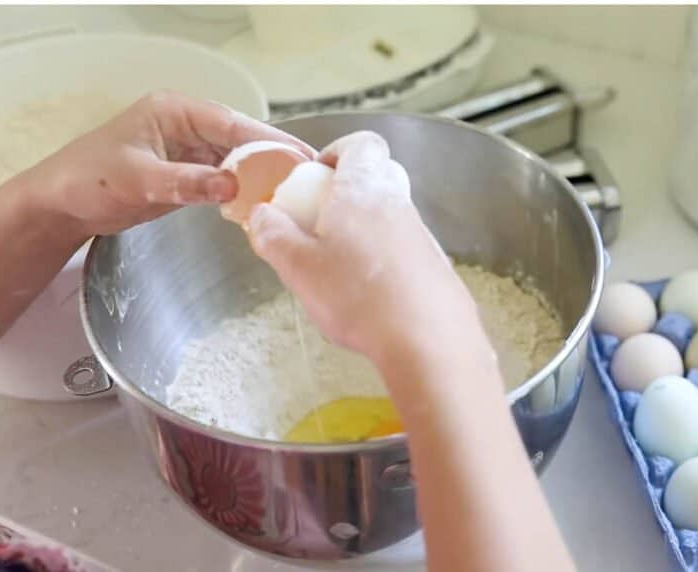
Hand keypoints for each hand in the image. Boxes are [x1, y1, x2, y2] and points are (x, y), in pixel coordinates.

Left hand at [30, 90, 313, 238]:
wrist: (60, 205)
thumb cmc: (87, 180)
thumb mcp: (138, 180)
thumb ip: (186, 183)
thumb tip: (233, 187)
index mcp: (175, 111)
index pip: (232, 123)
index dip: (269, 139)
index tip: (299, 155)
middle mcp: (186, 126)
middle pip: (241, 138)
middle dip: (274, 155)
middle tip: (311, 173)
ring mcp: (189, 150)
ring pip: (237, 158)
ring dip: (262, 174)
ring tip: (296, 189)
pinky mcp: (188, 173)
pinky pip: (225, 178)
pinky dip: (244, 189)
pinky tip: (265, 202)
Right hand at [248, 131, 491, 367]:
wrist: (427, 340)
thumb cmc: (360, 297)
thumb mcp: (298, 267)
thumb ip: (274, 235)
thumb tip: (263, 215)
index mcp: (364, 189)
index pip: (362, 144)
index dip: (338, 151)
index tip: (316, 174)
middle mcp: (398, 204)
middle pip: (377, 178)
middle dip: (346, 193)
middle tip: (319, 223)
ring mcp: (421, 235)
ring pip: (389, 216)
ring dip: (363, 231)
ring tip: (337, 268)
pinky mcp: (434, 266)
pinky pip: (403, 250)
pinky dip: (383, 261)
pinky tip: (367, 296)